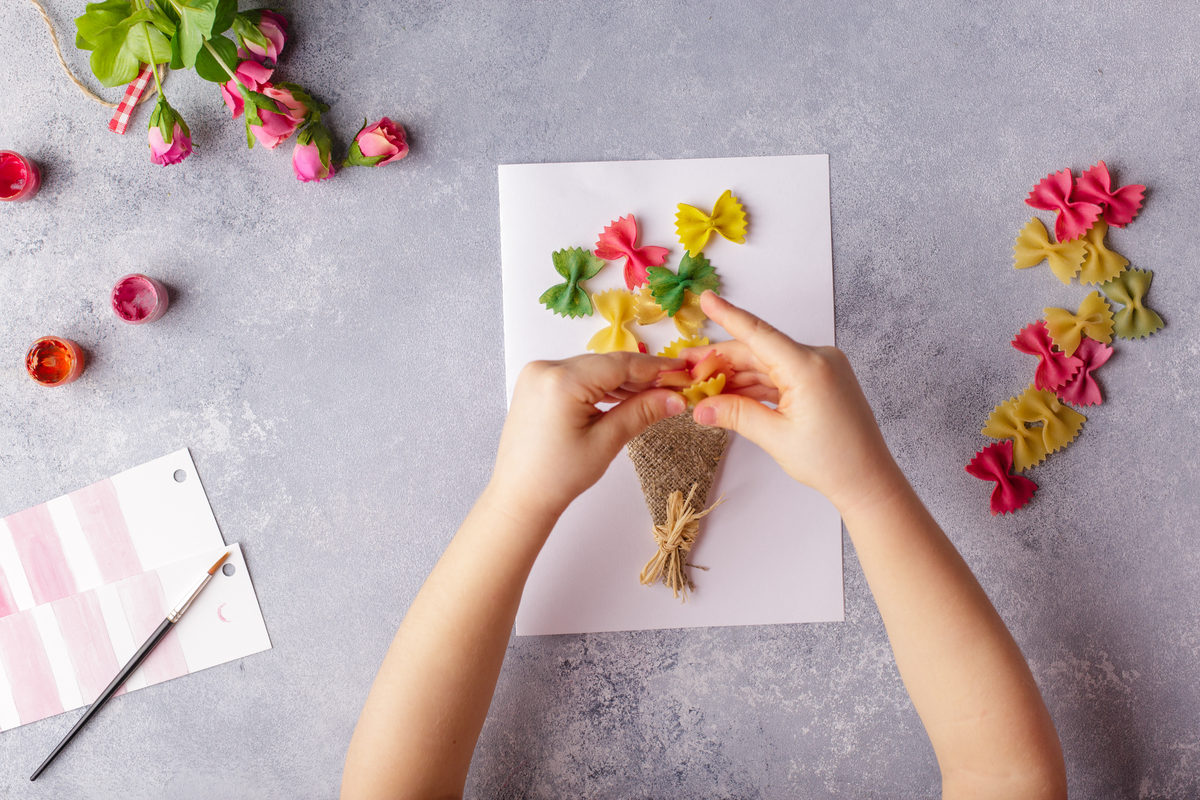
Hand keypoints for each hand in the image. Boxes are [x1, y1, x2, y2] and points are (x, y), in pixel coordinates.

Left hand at [487, 352, 686, 522]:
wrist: (519, 496)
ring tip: (654, 396)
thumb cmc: (559, 476)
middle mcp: (545, 369)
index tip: (683, 371)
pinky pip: (576, 376)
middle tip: (674, 387)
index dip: (655, 367)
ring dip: (621, 381)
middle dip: (640, 375)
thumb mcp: (606, 442)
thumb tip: (676, 398)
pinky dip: (599, 386)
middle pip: (605, 364)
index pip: (619, 364)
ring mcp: (537, 374)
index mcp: (561, 381)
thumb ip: (642, 412)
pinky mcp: (535, 384)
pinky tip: (622, 397)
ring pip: (592, 369)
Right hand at [687, 291, 901, 513]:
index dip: (728, 316)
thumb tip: (700, 407)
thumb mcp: (776, 438)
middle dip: (720, 360)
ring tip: (702, 385)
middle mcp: (817, 359)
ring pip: (766, 364)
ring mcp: (820, 368)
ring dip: (735, 374)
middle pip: (758, 351)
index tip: (705, 298)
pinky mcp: (820, 380)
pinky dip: (755, 384)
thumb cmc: (833, 461)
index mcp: (808, 367)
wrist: (868, 480)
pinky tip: (729, 392)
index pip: (759, 334)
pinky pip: (780, 375)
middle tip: (686, 368)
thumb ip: (735, 415)